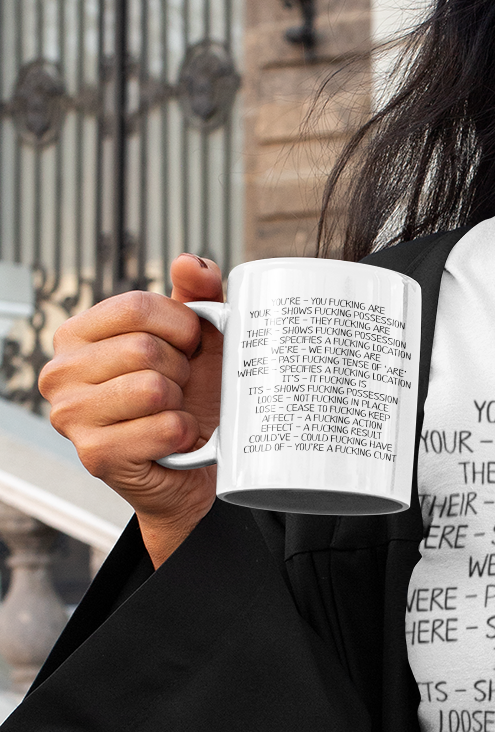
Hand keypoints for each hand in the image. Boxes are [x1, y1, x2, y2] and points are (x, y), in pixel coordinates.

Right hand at [40, 255, 223, 567]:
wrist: (190, 468)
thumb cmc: (189, 396)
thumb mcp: (195, 338)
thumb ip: (196, 294)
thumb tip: (190, 263)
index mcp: (76, 335)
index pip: (136, 306)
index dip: (180, 325)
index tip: (190, 346)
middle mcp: (60, 373)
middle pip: (144, 348)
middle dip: (182, 369)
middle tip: (180, 388)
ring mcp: (70, 416)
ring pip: (153, 388)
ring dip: (181, 402)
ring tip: (172, 411)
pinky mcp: (95, 455)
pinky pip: (164, 428)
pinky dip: (184, 433)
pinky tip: (174, 440)